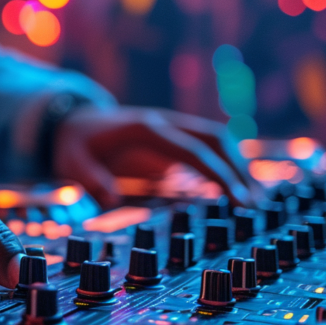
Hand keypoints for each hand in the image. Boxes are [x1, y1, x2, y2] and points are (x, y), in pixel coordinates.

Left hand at [53, 106, 257, 207]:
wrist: (73, 121)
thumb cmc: (74, 144)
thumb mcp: (72, 162)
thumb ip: (90, 179)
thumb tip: (112, 199)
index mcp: (145, 128)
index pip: (192, 149)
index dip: (218, 173)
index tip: (237, 198)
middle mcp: (164, 123)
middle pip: (215, 139)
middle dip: (238, 169)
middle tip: (254, 204)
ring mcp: (172, 128)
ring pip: (217, 139)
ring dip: (237, 165)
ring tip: (253, 200)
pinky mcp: (174, 139)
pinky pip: (207, 148)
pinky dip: (226, 165)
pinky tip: (237, 189)